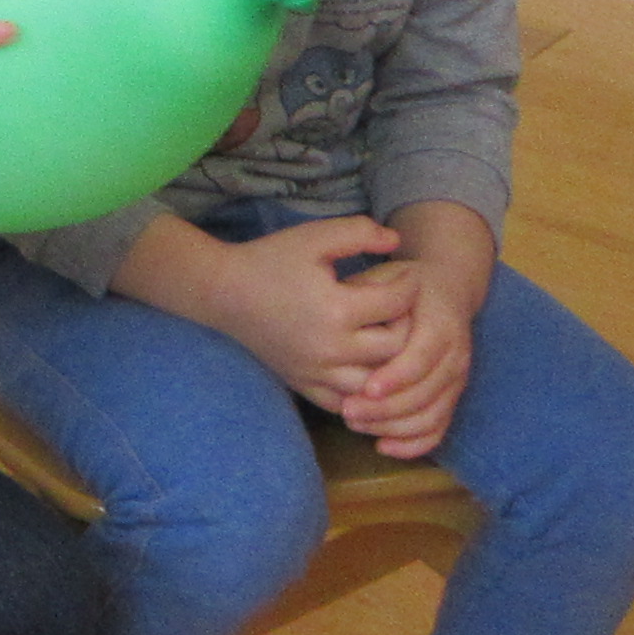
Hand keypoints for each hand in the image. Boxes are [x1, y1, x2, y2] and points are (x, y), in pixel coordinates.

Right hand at [199, 217, 415, 413]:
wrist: (224, 292)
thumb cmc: (271, 260)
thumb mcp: (315, 236)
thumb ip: (359, 232)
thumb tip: (397, 241)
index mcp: (337, 309)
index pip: (397, 303)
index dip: (409, 283)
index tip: (406, 273)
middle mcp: (331, 348)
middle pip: (396, 347)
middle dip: (407, 322)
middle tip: (401, 305)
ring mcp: (317, 373)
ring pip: (377, 383)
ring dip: (389, 363)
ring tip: (387, 337)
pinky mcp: (305, 385)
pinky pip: (348, 403)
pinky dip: (363, 392)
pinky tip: (366, 370)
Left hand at [327, 245, 481, 458]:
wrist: (445, 290)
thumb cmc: (405, 284)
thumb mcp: (389, 279)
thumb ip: (372, 298)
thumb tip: (349, 318)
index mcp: (441, 324)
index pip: (421, 358)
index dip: (396, 377)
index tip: (366, 388)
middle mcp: (456, 355)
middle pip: (425, 394)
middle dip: (386, 409)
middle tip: (347, 411)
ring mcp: (457, 380)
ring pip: (431, 417)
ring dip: (392, 428)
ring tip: (354, 423)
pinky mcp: (451, 396)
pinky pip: (438, 429)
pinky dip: (413, 445)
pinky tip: (382, 446)